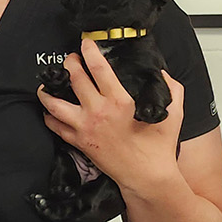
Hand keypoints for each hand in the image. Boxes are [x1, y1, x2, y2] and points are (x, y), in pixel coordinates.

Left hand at [37, 39, 184, 194]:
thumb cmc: (159, 148)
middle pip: (74, 78)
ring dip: (48, 90)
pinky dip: (49, 116)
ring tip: (48, 84)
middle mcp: (98, 111)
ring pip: (54, 103)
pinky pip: (55, 125)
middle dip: (69, 63)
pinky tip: (49, 110)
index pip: (98, 68)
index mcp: (119, 101)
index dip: (89, 51)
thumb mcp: (174, 112)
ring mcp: (84, 127)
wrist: (147, 177)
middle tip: (70, 59)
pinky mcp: (78, 142)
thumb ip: (170, 88)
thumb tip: (162, 73)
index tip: (85, 44)